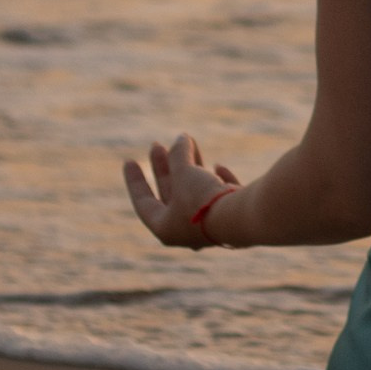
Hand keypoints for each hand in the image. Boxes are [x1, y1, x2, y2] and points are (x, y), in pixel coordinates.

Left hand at [123, 134, 240, 248]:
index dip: (135, 180)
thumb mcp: (184, 172)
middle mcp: (185, 231)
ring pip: (195, 192)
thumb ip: (178, 154)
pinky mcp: (232, 218)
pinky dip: (217, 179)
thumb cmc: (203, 200)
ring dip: (191, 166)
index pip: (144, 202)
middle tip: (156, 145)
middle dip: (163, 168)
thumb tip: (180, 138)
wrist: (242, 217)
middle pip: (169, 194)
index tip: (128, 161)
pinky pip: (220, 197)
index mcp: (165, 228)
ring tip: (188, 142)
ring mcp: (209, 226)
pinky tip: (219, 166)